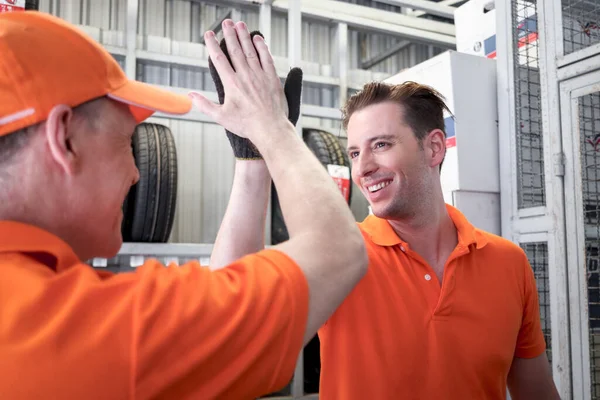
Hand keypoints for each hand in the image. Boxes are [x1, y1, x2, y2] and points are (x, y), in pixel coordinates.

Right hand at [207, 30, 302, 159]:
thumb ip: (204, 104)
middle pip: (235, 50)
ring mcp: (260, 76)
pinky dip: (262, 47)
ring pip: (250, 51)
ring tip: (240, 24)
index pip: (219, 59)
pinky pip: (267, 58)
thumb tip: (190, 96)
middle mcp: (245, 76)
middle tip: (226, 22)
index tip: (209, 34)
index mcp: (231, 83)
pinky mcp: (272, 79)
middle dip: (229, 34)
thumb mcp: (221, 117)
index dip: (213, 44)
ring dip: (245, 36)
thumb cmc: (246, 125)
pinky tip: (258, 39)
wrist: (270, 129)